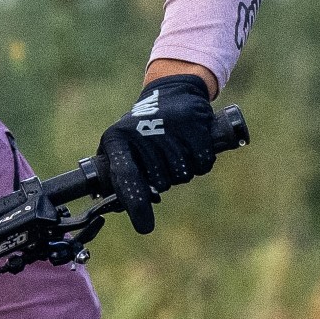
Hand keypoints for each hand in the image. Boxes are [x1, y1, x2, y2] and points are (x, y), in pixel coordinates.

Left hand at [95, 72, 224, 232]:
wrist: (172, 91)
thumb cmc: (143, 129)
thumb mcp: (122, 147)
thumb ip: (120, 178)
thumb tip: (125, 210)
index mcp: (118, 140)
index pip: (126, 176)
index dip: (136, 204)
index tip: (145, 227)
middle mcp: (142, 131)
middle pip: (160, 183)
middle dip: (164, 181)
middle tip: (163, 161)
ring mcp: (169, 126)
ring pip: (182, 175)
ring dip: (183, 171)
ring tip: (176, 150)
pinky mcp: (194, 123)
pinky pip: (202, 163)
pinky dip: (201, 163)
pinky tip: (193, 148)